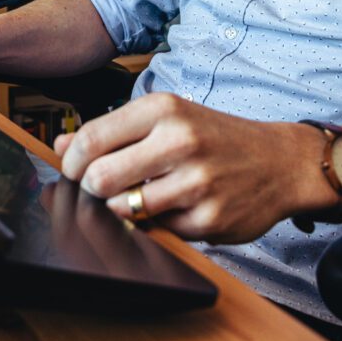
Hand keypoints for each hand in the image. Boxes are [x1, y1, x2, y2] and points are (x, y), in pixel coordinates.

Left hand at [51, 93, 331, 242]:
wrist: (280, 161)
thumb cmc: (215, 137)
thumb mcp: (167, 118)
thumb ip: (112, 131)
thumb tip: (60, 146)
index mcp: (164, 109)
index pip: (91, 139)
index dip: (72, 162)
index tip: (74, 171)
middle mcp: (180, 141)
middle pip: (100, 178)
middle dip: (93, 190)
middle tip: (103, 190)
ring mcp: (196, 182)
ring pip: (125, 209)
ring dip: (124, 210)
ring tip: (140, 197)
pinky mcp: (209, 219)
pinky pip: (160, 231)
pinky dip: (159, 224)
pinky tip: (176, 208)